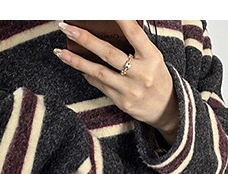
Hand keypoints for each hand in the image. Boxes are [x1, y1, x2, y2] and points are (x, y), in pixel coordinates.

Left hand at [56, 20, 179, 144]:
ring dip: (77, 61)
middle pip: (109, 53)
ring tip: (61, 52)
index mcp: (151, 57)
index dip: (120, 19)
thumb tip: (109, 29)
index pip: (134, 33)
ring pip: (99, 72)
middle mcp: (141, 74)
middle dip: (85, 40)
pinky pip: (100, 85)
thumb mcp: (153, 58)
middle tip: (67, 28)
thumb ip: (136, 44)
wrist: (167, 110)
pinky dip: (88, 74)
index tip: (104, 8)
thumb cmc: (156, 78)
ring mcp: (130, 90)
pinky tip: (77, 66)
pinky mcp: (122, 103)